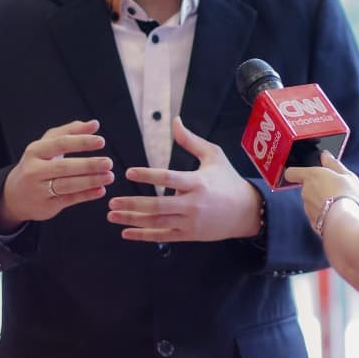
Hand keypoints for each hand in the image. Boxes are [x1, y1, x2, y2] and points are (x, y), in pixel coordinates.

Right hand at [0, 119, 113, 230]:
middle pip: (65, 167)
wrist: (15, 194)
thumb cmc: (37, 164)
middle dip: (89, 165)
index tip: (101, 141)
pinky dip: (86, 195)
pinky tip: (100, 190)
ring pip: (68, 185)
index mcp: (36, 151)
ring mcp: (39, 189)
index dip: (82, 142)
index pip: (60, 143)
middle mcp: (35, 170)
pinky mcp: (46, 206)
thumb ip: (71, 132)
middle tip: (108, 162)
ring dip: (91, 181)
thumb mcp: (48, 144)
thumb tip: (95, 124)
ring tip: (109, 177)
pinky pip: (69, 199)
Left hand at [107, 116, 261, 241]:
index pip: (169, 178)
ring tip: (112, 215)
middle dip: (132, 204)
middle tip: (112, 201)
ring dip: (132, 220)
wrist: (246, 211)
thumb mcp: (214, 156)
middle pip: (158, 206)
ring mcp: (190, 222)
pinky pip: (163, 237)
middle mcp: (193, 204)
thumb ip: (191, 141)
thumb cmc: (228, 180)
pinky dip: (143, 236)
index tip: (128, 172)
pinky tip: (126, 233)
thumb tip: (175, 120)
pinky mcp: (189, 235)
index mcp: (197, 182)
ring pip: (157, 223)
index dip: (148, 175)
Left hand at [283, 150, 358, 226]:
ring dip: (321, 201)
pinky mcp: (312, 222)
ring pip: (311, 201)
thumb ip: (333, 164)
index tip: (306, 173)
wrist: (345, 223)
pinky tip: (336, 214)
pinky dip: (324, 213)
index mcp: (311, 176)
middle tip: (334, 189)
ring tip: (338, 203)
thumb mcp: (347, 175)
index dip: (296, 173)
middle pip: (306, 187)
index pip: (291, 173)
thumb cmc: (347, 195)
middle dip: (317, 188)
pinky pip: (317, 214)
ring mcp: (307, 208)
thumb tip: (325, 155)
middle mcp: (305, 191)